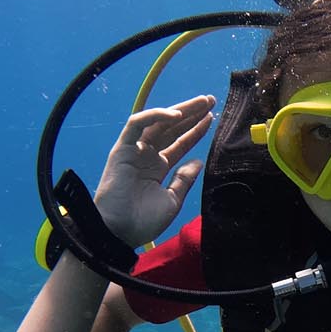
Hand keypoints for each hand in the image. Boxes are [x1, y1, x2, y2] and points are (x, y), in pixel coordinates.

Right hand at [94, 96, 212, 246]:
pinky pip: (136, 125)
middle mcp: (147, 156)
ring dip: (180, 110)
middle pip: (171, 128)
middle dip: (191, 113)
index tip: (212, 118)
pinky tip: (176, 115)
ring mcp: (134, 151)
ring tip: (202, 102)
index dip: (195, 130)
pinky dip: (154, 116)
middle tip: (210, 100)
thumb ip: (184, 179)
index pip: (180, 143)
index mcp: (158, 168)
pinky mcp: (121, 148)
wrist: (118, 231)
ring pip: (158, 122)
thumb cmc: (143, 221)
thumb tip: (198, 161)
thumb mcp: (172, 200)